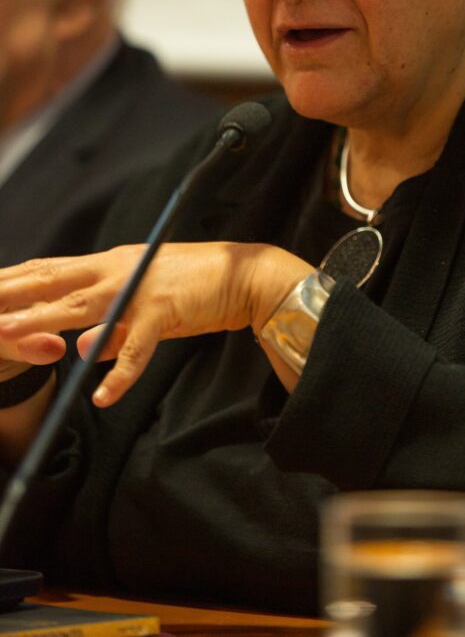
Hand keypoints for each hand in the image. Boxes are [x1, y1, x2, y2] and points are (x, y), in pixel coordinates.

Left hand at [0, 243, 312, 406]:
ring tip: (8, 334)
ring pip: (83, 306)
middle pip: (53, 281)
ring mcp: (140, 288)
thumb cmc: (194, 288)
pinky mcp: (166, 309)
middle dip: (11, 294)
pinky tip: (103, 395)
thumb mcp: (144, 306)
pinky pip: (138, 345)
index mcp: (110, 265)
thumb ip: (113, 327)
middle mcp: (117, 270)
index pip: (50, 269)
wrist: (244, 275)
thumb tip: (80, 350)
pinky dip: (121, 371)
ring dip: (43, 321)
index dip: (14, 278)